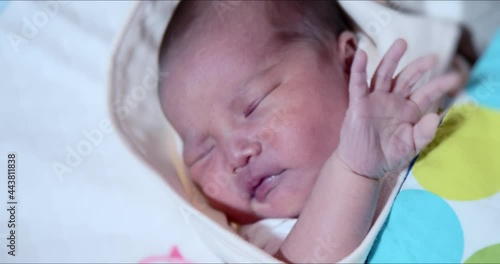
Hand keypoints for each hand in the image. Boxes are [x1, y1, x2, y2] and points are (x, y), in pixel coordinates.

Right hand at [337, 39, 460, 178]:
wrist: (362, 166)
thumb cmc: (386, 155)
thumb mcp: (410, 146)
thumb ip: (424, 133)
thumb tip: (436, 116)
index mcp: (407, 110)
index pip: (425, 94)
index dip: (438, 86)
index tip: (454, 79)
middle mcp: (392, 100)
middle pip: (406, 78)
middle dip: (418, 67)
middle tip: (433, 57)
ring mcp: (374, 100)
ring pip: (384, 74)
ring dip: (391, 59)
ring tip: (401, 44)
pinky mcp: (358, 104)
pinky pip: (358, 84)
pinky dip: (359, 69)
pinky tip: (362, 55)